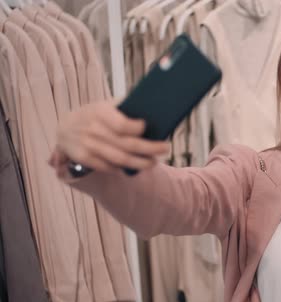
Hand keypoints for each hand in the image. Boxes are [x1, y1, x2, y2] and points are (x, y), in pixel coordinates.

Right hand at [50, 101, 168, 173]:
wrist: (64, 128)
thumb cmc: (94, 114)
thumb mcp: (105, 104)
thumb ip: (125, 105)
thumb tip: (153, 106)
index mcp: (100, 112)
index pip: (122, 124)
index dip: (137, 128)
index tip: (148, 127)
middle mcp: (93, 129)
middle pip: (127, 144)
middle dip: (149, 148)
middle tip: (165, 148)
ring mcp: (88, 145)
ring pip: (120, 159)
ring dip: (140, 163)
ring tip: (154, 162)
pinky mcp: (84, 158)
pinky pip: (108, 167)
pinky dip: (123, 168)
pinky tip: (135, 166)